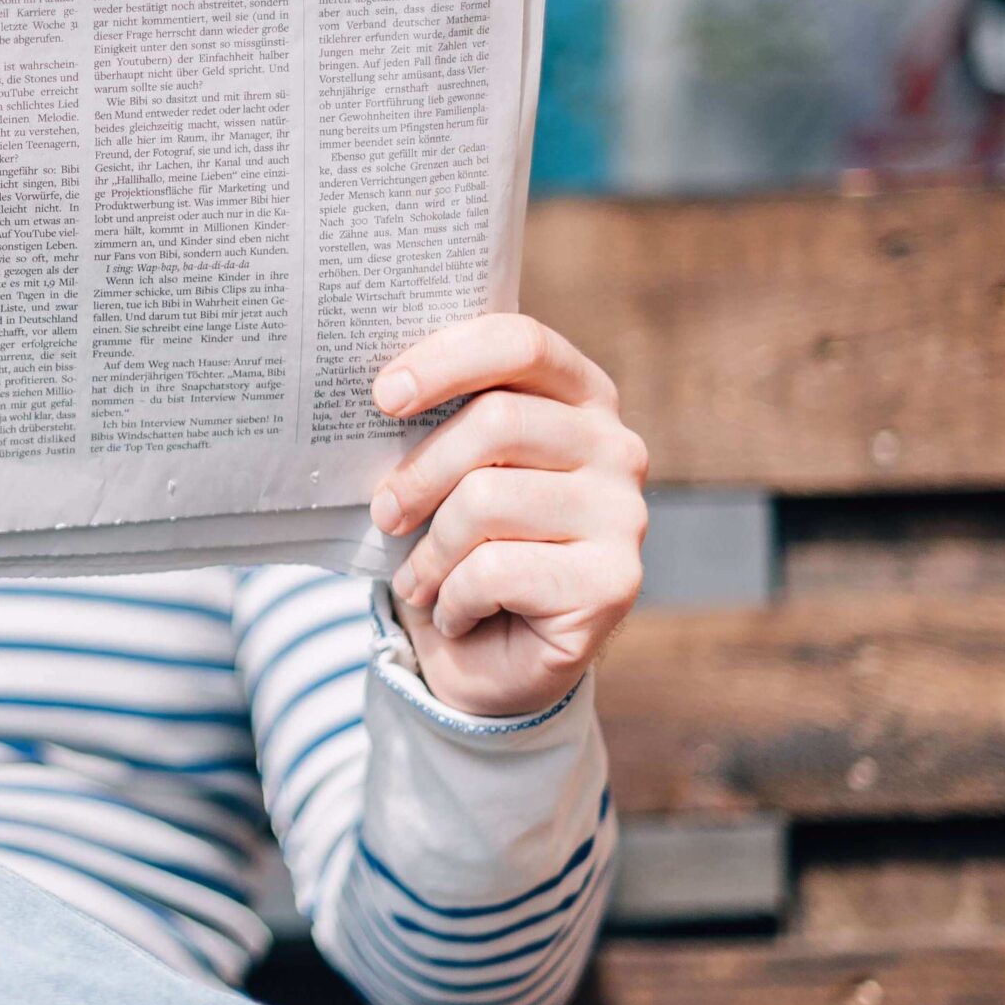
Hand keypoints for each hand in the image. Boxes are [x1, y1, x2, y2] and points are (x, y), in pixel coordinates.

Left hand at [370, 313, 647, 717]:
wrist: (490, 661)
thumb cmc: (460, 546)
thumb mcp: (444, 473)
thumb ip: (434, 422)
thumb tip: (379, 390)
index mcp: (579, 396)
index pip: (520, 343)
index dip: (446, 360)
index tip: (383, 395)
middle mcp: (617, 446)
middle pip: (498, 421)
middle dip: (420, 473)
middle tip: (383, 514)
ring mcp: (625, 515)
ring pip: (488, 500)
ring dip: (431, 551)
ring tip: (418, 578)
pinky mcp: (614, 582)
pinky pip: (496, 569)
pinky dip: (452, 598)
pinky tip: (455, 613)